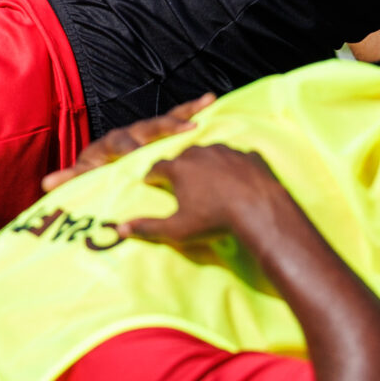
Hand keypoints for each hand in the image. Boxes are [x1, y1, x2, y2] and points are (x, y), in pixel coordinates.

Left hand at [41, 95, 212, 190]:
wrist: (100, 166)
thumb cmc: (92, 174)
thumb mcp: (82, 177)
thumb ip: (70, 179)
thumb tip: (47, 183)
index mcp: (109, 144)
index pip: (119, 143)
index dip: (129, 148)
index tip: (139, 154)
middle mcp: (129, 133)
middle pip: (148, 126)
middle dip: (167, 126)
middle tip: (187, 127)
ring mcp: (145, 131)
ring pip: (166, 119)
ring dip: (186, 111)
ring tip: (206, 103)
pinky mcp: (158, 133)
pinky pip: (177, 119)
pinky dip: (192, 109)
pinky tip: (210, 101)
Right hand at [118, 144, 286, 246]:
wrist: (259, 210)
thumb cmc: (214, 220)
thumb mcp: (177, 230)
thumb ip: (147, 227)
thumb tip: (120, 229)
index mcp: (179, 168)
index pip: (157, 168)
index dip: (153, 177)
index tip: (152, 183)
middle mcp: (200, 152)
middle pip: (184, 157)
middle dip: (180, 167)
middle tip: (182, 182)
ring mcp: (227, 150)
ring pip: (210, 153)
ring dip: (207, 163)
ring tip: (209, 179)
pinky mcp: (249, 154)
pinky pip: (237, 157)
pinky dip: (233, 166)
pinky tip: (237, 179)